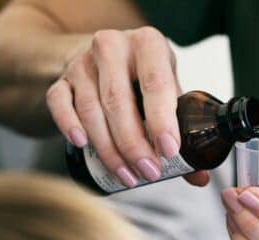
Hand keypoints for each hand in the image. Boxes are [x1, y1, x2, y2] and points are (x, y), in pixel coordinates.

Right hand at [46, 27, 208, 186]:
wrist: (105, 58)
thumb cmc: (143, 77)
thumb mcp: (168, 91)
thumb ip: (183, 130)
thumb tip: (199, 176)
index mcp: (148, 44)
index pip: (156, 83)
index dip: (162, 120)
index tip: (168, 150)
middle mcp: (113, 46)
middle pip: (119, 101)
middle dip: (134, 144)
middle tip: (149, 172)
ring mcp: (82, 62)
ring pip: (90, 109)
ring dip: (109, 148)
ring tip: (127, 174)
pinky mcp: (61, 78)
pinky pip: (59, 103)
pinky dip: (69, 125)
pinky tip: (83, 145)